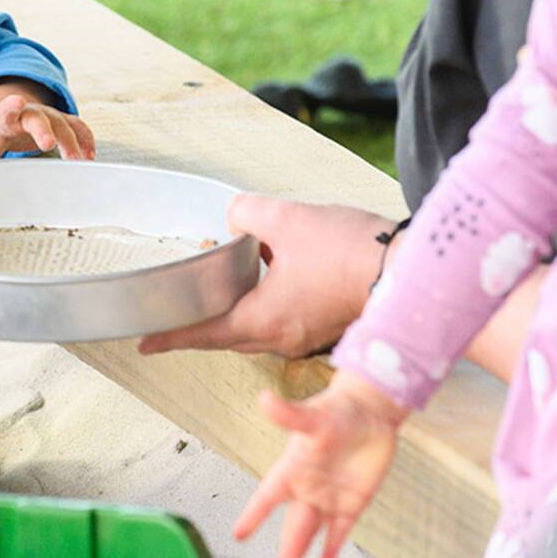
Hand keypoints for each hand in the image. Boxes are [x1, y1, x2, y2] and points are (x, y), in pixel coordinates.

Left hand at [0, 80, 94, 159]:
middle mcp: (30, 113)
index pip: (7, 109)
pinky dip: (85, 139)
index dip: (11, 105)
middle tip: (48, 143)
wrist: (6, 115)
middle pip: (39, 117)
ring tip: (77, 160)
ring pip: (62, 124)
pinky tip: (89, 155)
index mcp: (5, 117)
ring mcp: (48, 116)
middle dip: (45, 129)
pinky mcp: (61, 122)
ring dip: (71, 142)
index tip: (16, 102)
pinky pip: (77, 127)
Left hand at [139, 194, 390, 356]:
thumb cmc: (350, 251)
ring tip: (227, 269)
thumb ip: (247, 214)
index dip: (171, 336)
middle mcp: (281, 337)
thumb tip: (234, 216)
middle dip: (202, 316)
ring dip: (237, 303)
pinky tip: (272, 265)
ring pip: (256, 325)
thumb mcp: (285, 219)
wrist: (412, 270)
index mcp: (263, 320)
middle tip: (180, 299)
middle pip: (227, 333)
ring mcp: (306, 334)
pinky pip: (283, 317)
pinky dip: (266, 298)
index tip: (144, 343)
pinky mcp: (326, 323)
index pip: (203, 332)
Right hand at [236, 374, 404, 557]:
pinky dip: (331, 548)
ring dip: (300, 553)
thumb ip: (289, 414)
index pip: (268, 497)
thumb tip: (265, 399)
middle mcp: (307, 487)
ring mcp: (330, 496)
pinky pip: (340, 530)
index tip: (239, 534)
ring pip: (312, 532)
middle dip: (286, 550)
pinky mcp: (353, 502)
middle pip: (294, 525)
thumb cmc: (338, 409)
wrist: (371, 412)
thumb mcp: (314, 415)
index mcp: (293, 468)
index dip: (254, 515)